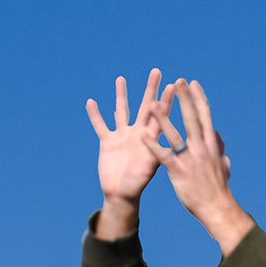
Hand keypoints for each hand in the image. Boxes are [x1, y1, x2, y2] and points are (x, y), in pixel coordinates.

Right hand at [85, 69, 176, 235]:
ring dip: (121, 95)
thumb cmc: (138, 184)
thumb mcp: (151, 167)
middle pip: (145, 106)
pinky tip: (91, 102)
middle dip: (150, 89)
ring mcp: (122, 136)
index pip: (160, 115)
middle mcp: (137, 133)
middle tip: (156, 71)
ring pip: (121, 111)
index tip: (174, 85)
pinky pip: (100, 126)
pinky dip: (95, 115)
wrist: (121, 195)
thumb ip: (157, 152)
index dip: (167, 100)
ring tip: (121, 79)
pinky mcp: (107, 142)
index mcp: (150, 138)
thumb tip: (167, 141)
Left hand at [142, 78, 250, 252]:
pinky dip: (151, 145)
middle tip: (178, 80)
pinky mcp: (179, 171)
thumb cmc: (218, 189)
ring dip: (162, 117)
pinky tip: (141, 136)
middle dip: (184, 98)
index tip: (193, 84)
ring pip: (174, 133)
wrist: (217, 207)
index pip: (205, 115)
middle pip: (191, 117)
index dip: (198, 98)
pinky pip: (162, 155)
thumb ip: (219, 148)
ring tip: (151, 102)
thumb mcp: (222, 164)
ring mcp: (190, 158)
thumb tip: (218, 136)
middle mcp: (201, 147)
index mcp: (211, 144)